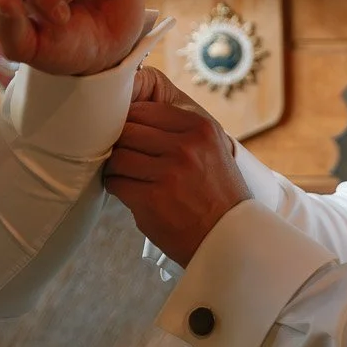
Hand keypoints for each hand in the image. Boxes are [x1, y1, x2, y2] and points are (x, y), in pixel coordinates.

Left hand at [105, 68, 248, 264]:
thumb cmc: (218, 194)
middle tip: (124, 155)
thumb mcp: (213, 149)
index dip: (131, 122)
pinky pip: (116, 183)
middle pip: (128, 131)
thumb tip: (134, 116)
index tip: (130, 135)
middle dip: (120, 144)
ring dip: (116, 168)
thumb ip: (181, 131)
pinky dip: (117, 187)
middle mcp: (186, 147)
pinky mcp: (152, 199)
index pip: (145, 110)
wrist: (230, 237)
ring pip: (118, 157)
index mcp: (200, 129)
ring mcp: (168, 173)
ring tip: (127, 176)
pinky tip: (129, 192)